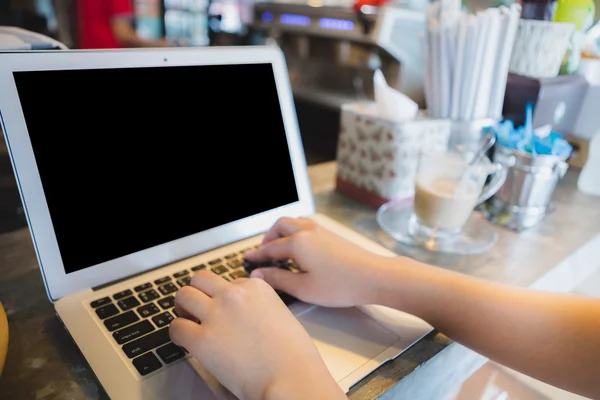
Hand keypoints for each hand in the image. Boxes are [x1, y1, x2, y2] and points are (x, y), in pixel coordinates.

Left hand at [169, 271, 345, 399]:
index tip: (223, 311)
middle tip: (195, 308)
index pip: (227, 282)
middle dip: (197, 293)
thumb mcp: (282, 316)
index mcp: (256, 287)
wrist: (291, 378)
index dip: (222, 298)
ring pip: (183, 296)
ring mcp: (216, 315)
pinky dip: (177, 334)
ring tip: (187, 322)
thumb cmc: (293, 356)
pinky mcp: (202, 339)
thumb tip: (246, 311)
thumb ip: (260, 307)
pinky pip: (175, 327)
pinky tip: (186, 343)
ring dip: (183, 308)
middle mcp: (234, 295)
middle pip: (201, 280)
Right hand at [244, 217, 392, 306]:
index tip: (247, 260)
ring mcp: (321, 230)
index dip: (256, 256)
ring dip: (282, 232)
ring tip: (279, 249)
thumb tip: (259, 274)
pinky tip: (299, 248)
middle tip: (263, 254)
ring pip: (294, 222)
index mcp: (298, 243)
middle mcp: (308, 231)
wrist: (375, 276)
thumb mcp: (304, 288)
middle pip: (279, 226)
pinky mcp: (332, 234)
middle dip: (268, 238)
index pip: (269, 248)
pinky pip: (306, 225)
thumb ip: (278, 279)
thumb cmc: (342, 285)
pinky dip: (295, 232)